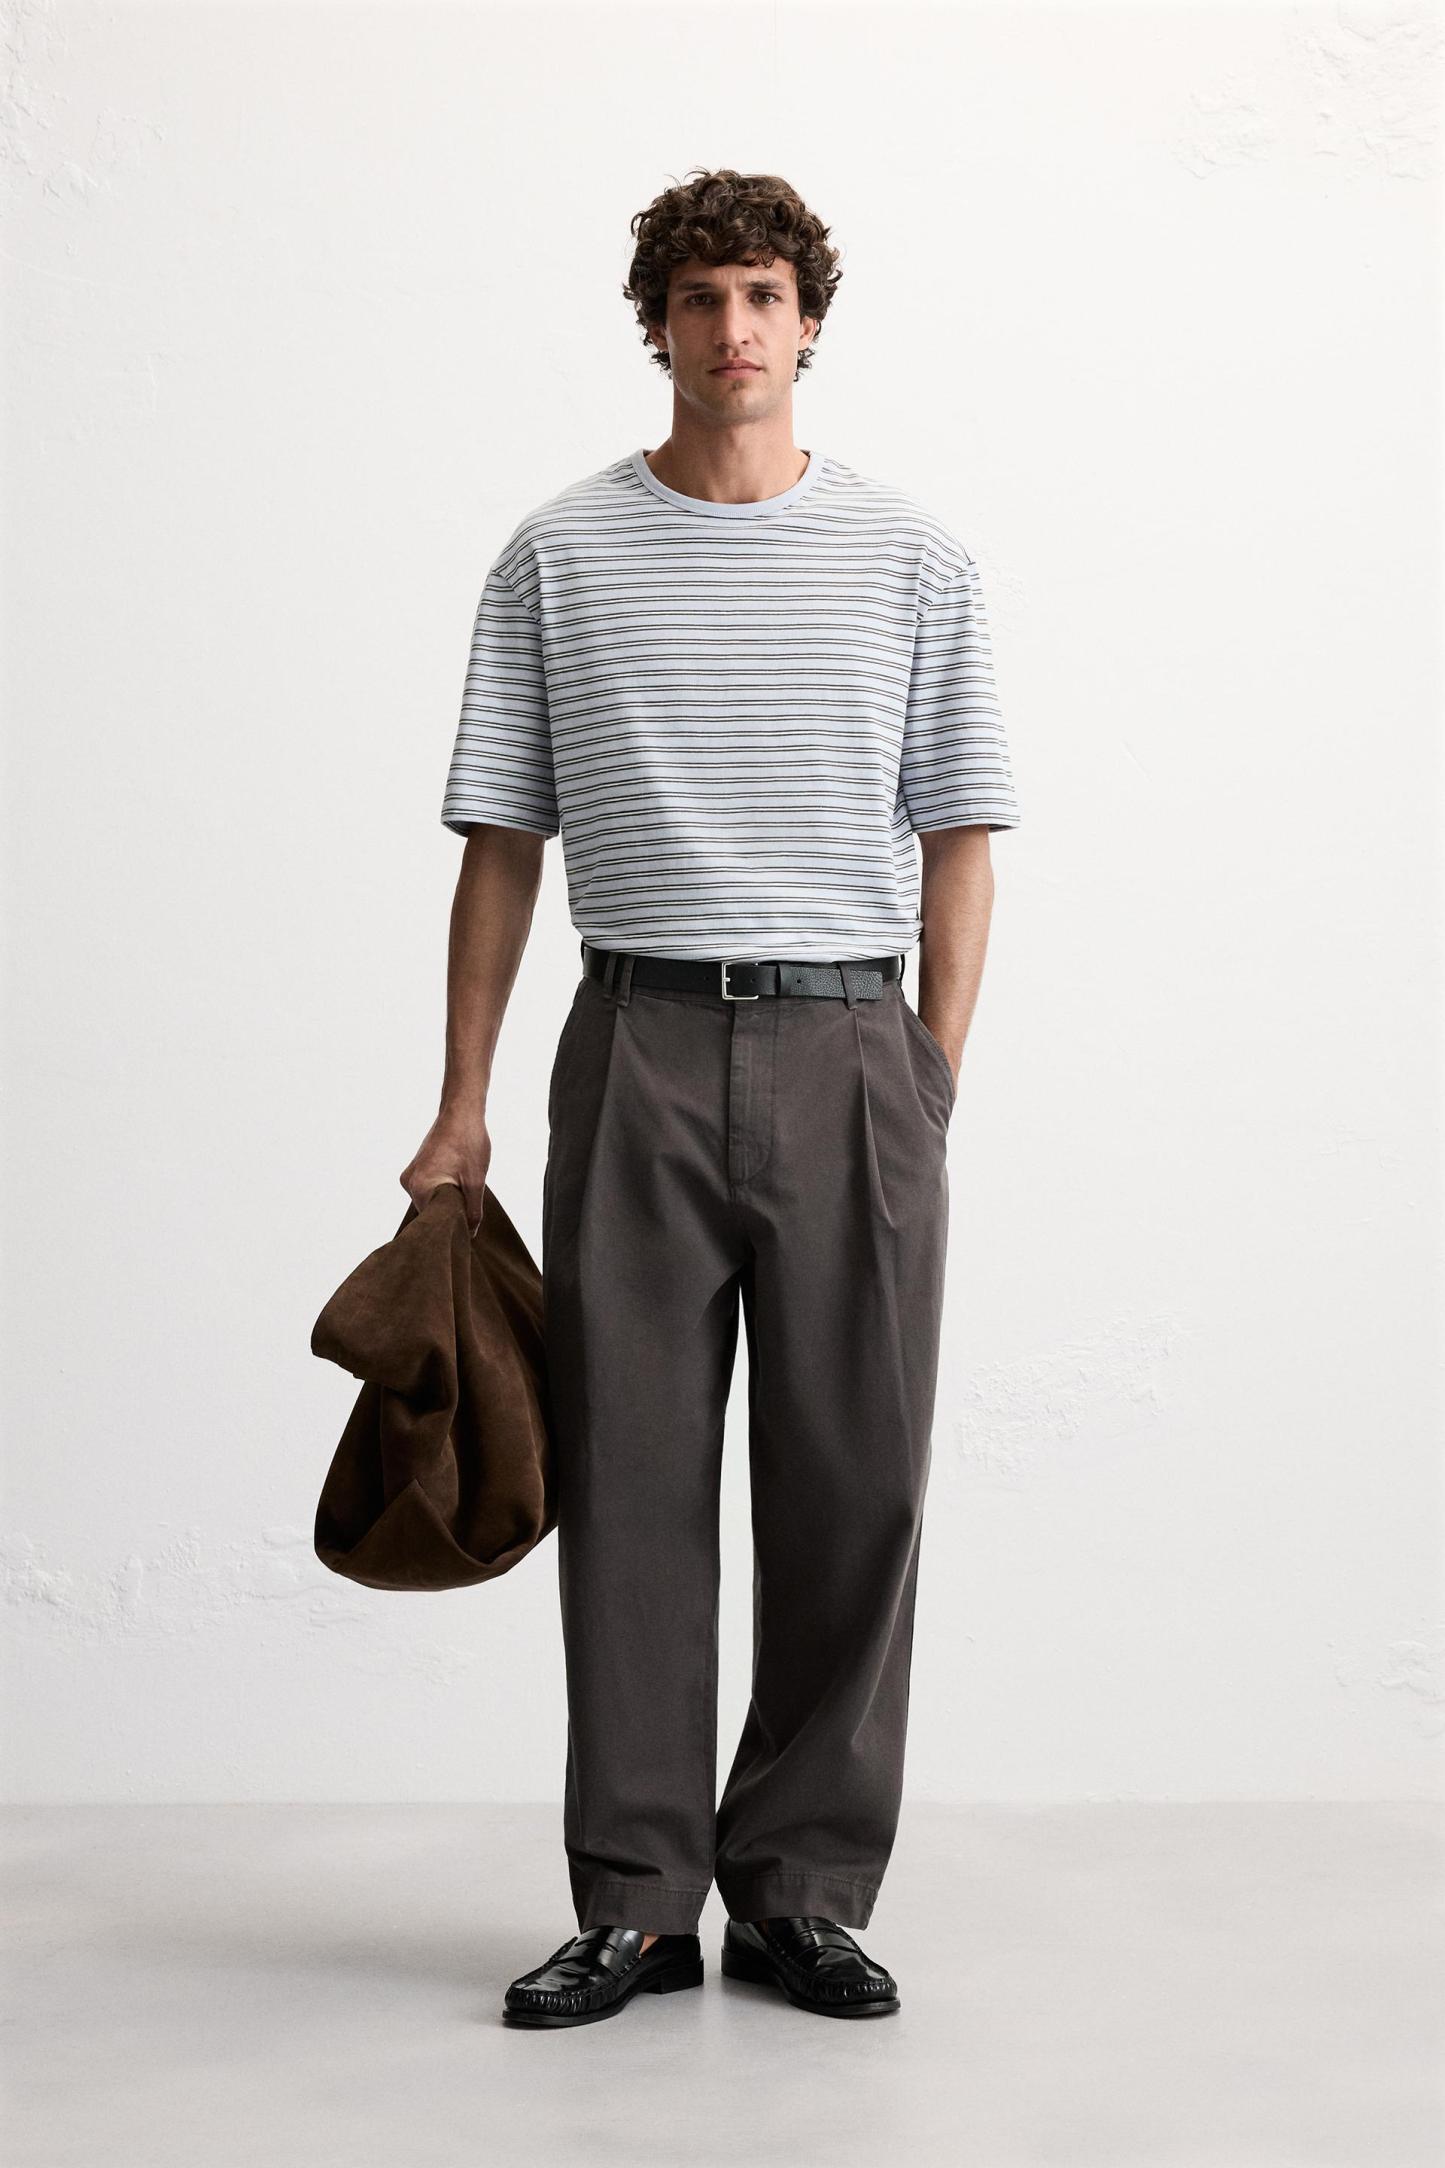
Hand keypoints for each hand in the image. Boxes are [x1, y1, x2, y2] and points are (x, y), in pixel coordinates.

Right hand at [399, 1110, 491, 1237]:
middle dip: (448, 1213)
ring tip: (463, 1192)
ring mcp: (411, 1174)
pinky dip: (442, 1190)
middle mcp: (409, 1182)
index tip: (464, 1228)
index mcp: (419, 1186)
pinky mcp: (416, 1168)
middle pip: (429, 1210)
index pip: (432, 1220)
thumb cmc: (468, 1142)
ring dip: (446, 1200)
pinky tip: (457, 1182)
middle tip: (468, 1210)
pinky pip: (428, 1188)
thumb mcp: (475, 1182)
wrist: (461, 1112)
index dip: (450, 1225)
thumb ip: (472, 1211)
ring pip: (430, 1199)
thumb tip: (469, 1233)